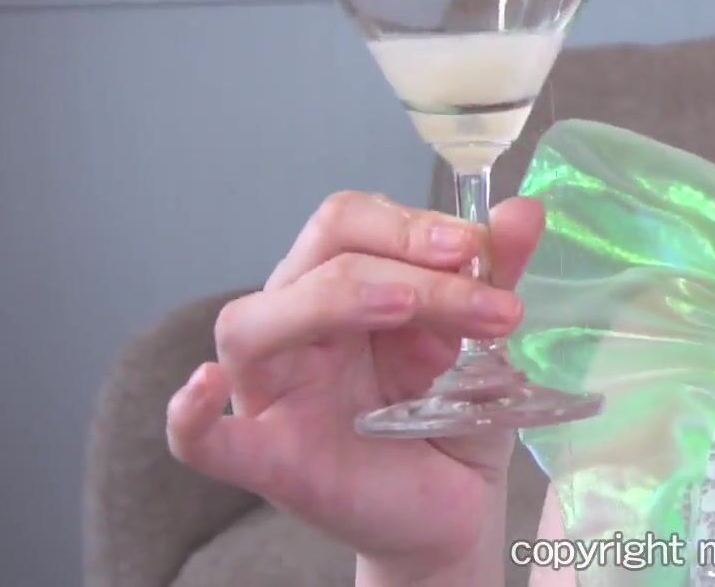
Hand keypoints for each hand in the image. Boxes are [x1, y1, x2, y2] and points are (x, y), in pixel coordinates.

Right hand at [164, 191, 545, 577]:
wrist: (455, 503)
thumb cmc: (452, 413)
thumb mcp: (484, 340)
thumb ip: (497, 275)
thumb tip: (523, 212)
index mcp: (344, 287)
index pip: (353, 222)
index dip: (412, 222)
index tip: (480, 247)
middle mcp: (299, 328)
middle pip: (316, 255)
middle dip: (402, 253)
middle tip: (474, 279)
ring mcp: (273, 392)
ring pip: (252, 323)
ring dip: (331, 299)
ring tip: (405, 307)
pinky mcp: (267, 459)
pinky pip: (200, 439)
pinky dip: (190, 413)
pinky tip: (206, 387)